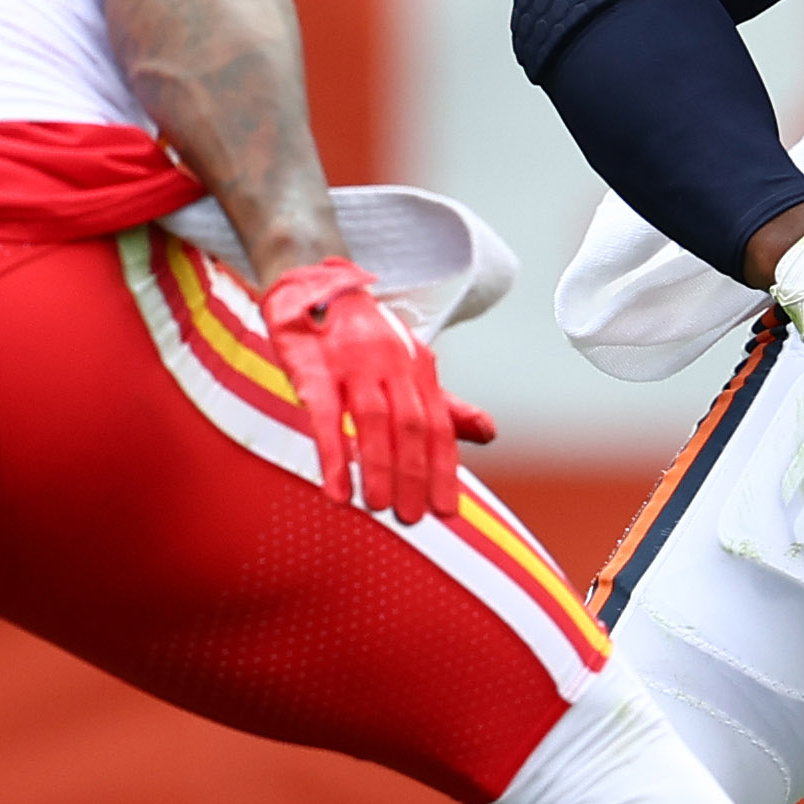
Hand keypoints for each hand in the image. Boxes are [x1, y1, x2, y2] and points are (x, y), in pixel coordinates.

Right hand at [261, 259, 491, 524]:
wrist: (313, 284)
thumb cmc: (364, 336)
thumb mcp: (409, 364)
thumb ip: (444, 405)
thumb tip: (490, 433)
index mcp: (419, 365)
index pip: (439, 425)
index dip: (443, 470)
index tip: (446, 512)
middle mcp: (392, 362)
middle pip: (411, 426)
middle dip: (415, 475)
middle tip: (412, 519)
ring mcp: (353, 362)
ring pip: (374, 421)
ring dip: (379, 468)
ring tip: (380, 508)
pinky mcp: (314, 367)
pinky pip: (326, 417)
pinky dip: (334, 457)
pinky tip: (337, 492)